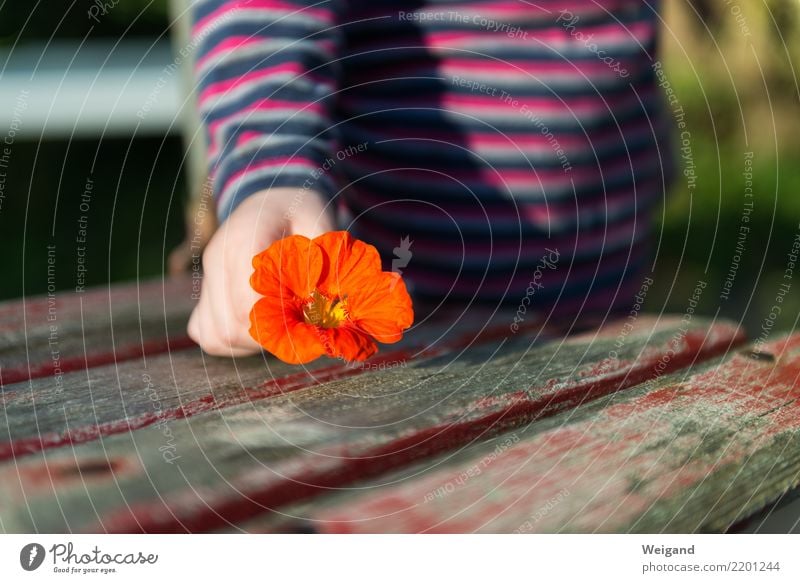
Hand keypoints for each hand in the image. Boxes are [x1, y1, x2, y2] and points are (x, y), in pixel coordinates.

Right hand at [187, 188, 335, 355]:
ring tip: (282, 326)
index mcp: (243, 239)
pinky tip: (260, 328)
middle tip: (300, 328)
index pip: (247, 301)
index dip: (279, 322)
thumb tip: (326, 301)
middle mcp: (216, 260)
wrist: (270, 202)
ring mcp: (207, 279)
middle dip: (269, 337)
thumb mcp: (318, 221)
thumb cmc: (300, 212)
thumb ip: (322, 257)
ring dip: (252, 344)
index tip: (307, 320)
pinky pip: (207, 336)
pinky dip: (234, 344)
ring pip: (217, 336)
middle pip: (231, 325)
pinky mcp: (204, 296)